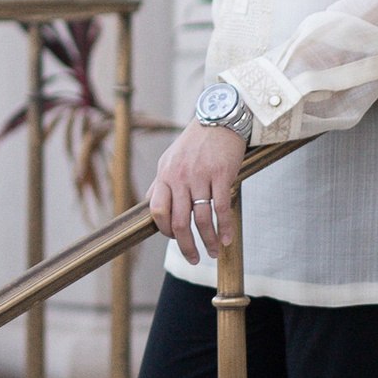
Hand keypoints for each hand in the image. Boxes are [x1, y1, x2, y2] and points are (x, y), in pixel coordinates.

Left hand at [147, 120, 245, 259]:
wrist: (219, 118)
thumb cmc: (194, 142)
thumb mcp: (170, 159)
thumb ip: (161, 184)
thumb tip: (150, 207)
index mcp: (164, 175)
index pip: (156, 211)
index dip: (164, 230)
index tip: (175, 239)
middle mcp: (179, 177)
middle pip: (179, 221)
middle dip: (186, 246)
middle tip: (193, 258)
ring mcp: (200, 176)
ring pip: (201, 219)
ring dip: (207, 241)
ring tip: (212, 252)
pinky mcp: (221, 174)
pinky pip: (221, 208)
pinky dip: (224, 228)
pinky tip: (226, 239)